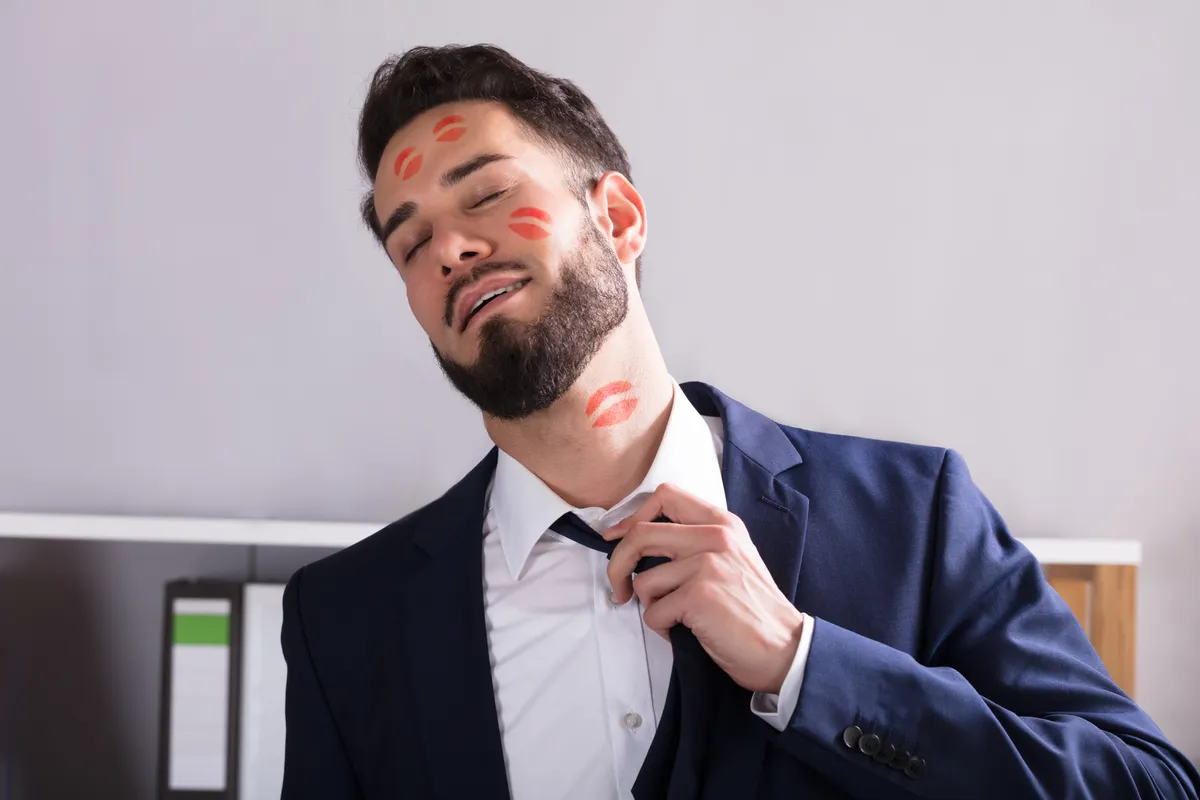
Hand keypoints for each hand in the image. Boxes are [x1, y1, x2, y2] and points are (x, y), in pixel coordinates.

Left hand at [603, 483, 804, 693]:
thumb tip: (641, 540)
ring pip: (644, 581)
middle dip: (618, 564)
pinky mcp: (698, 596)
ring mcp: (706, 565)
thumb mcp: (733, 557)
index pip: (666, 496)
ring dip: (651, 607)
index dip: (633, 517)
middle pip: (640, 534)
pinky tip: (686, 633)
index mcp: (722, 523)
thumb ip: (697, 541)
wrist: (784, 648)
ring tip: (677, 619)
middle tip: (619, 589)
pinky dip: (663, 629)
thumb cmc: (753, 608)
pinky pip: (654, 613)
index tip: (617, 538)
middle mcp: (715, 537)